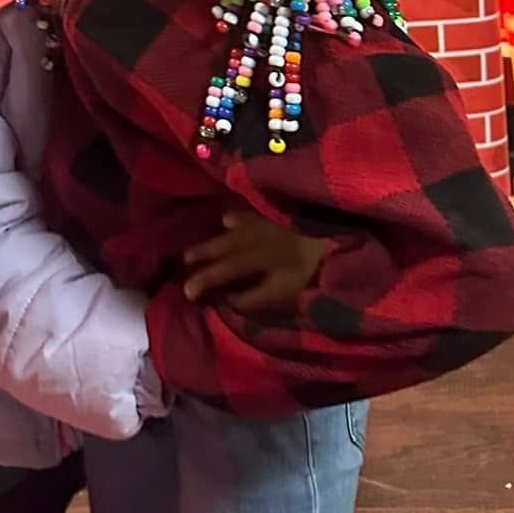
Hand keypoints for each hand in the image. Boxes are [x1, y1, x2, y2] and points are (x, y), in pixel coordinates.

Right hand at [182, 211, 329, 315]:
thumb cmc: (309, 267)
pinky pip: (245, 215)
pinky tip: (227, 220)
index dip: (203, 281)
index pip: (221, 272)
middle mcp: (249, 238)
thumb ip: (253, 298)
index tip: (187, 292)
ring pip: (228, 232)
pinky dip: (233, 219)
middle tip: (182, 264)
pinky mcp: (270, 214)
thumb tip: (229, 298)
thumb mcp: (283, 291)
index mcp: (251, 259)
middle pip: (220, 248)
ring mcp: (259, 223)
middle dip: (200, 257)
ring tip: (196, 248)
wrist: (331, 232)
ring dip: (211, 241)